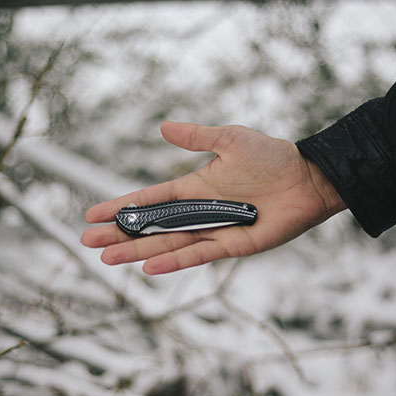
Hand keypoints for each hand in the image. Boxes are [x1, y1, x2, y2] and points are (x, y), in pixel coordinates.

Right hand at [81, 121, 345, 274]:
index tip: (91, 213)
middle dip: (119, 234)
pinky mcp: (232, 246)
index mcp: (194, 187)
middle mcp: (198, 212)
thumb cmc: (272, 156)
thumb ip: (196, 137)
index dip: (120, 207)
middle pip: (150, 227)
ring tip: (106, 258)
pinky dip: (173, 262)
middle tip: (87, 241)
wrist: (308, 178)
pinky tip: (148, 268)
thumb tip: (162, 127)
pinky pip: (198, 255)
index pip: (148, 200)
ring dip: (137, 252)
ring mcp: (213, 230)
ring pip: (167, 244)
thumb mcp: (229, 139)